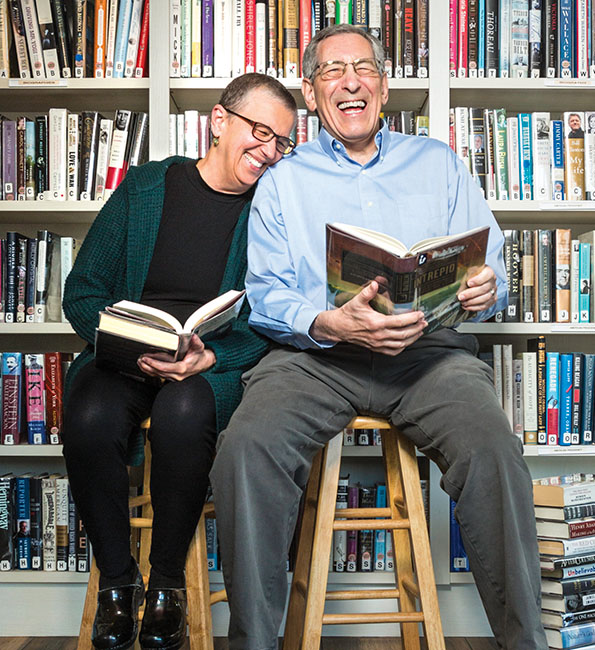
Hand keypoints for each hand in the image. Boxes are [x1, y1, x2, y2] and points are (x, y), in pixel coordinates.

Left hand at [137, 335, 215, 380]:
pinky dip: (151, 371)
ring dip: (147, 369)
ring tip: (140, 362)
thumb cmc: (199, 356)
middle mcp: (177, 375)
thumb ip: (196, 342)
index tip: (147, 359)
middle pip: (159, 372)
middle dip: (148, 366)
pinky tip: (145, 367)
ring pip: (158, 374)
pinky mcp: (172, 377)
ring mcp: (174, 377)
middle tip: (140, 359)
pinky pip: (159, 375)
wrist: (203, 364)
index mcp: (183, 368)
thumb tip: (193, 337)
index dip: (155, 363)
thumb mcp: (199, 348)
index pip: (165, 367)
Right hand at [310, 281, 426, 355]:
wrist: (339, 328)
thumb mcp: (357, 301)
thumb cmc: (348, 314)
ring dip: (413, 338)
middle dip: (417, 328)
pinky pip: (393, 351)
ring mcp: (378, 344)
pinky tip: (407, 341)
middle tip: (424, 322)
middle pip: (403, 335)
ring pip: (401, 344)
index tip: (420, 314)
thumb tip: (375, 283)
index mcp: (376, 323)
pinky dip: (403, 347)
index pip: (399, 322)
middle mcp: (378, 335)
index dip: (412, 319)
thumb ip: (367, 292)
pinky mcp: (376, 348)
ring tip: (420, 331)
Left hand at [457, 265, 497, 311]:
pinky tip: (466, 306)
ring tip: (463, 302)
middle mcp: (492, 282)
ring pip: (485, 299)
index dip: (478, 280)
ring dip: (472, 302)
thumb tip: (458, 281)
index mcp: (488, 272)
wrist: (477, 281)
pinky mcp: (492, 300)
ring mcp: (493, 291)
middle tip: (461, 296)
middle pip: (484, 289)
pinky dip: (474, 307)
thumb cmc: (472, 275)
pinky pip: (484, 306)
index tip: (468, 283)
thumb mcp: (469, 271)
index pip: (486, 275)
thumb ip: (466, 275)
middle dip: (471, 294)